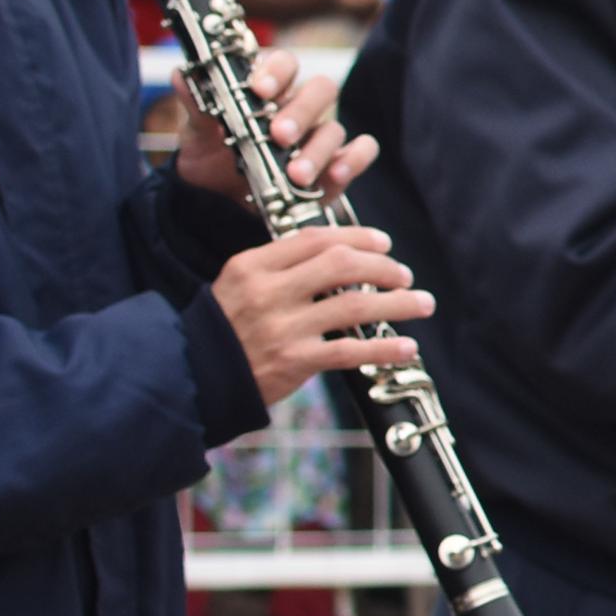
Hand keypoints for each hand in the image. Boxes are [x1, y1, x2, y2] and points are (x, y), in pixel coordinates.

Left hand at [179, 48, 369, 204]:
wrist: (216, 197)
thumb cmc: (212, 154)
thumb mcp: (197, 131)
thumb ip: (197, 105)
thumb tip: (181, 74)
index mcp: (270, 88)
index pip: (285, 63)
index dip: (277, 71)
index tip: (258, 90)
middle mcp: (301, 107)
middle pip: (321, 90)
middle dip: (301, 112)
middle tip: (279, 136)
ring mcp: (321, 135)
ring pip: (336, 128)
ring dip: (318, 150)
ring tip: (296, 175)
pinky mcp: (338, 163)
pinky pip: (362, 152)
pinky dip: (354, 160)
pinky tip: (335, 174)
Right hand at [212, 223, 433, 403]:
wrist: (192, 378)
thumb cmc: (223, 330)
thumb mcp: (239, 286)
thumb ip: (282, 268)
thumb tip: (344, 255)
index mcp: (252, 266)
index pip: (315, 239)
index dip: (358, 238)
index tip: (384, 243)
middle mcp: (267, 292)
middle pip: (342, 265)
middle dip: (384, 267)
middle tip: (404, 275)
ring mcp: (281, 327)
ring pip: (355, 305)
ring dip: (399, 303)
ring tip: (423, 304)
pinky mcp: (293, 361)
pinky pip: (351, 351)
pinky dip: (384, 348)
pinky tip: (407, 347)